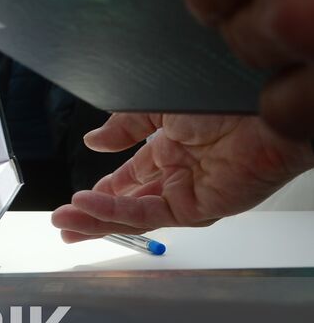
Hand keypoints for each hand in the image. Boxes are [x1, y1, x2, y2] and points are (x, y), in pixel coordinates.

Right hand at [50, 111, 312, 240]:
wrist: (259, 103)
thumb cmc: (222, 99)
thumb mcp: (155, 105)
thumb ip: (123, 127)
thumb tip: (93, 142)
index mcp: (172, 150)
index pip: (130, 179)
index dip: (102, 191)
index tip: (76, 200)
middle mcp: (180, 175)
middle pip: (129, 203)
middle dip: (93, 215)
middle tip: (63, 222)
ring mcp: (189, 193)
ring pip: (135, 215)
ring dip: (98, 220)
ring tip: (66, 224)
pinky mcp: (199, 207)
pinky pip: (150, 213)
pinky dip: (117, 212)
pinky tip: (89, 207)